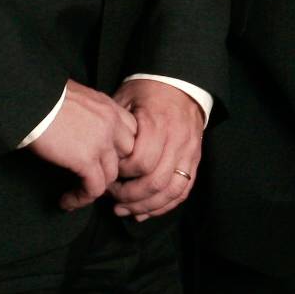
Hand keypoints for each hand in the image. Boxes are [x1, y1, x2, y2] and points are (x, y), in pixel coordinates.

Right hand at [28, 80, 137, 211]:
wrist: (29, 99)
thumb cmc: (43, 97)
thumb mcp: (76, 98)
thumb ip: (87, 113)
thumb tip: (78, 128)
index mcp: (108, 106)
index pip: (131, 132)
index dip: (119, 149)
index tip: (101, 159)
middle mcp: (111, 123)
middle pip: (127, 155)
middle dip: (112, 168)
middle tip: (92, 177)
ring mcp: (101, 142)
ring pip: (112, 175)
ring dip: (95, 188)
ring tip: (77, 194)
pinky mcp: (86, 159)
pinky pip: (94, 188)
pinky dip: (81, 199)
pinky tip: (66, 201)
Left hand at [109, 78, 205, 220]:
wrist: (181, 84)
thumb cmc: (147, 92)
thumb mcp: (125, 99)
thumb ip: (114, 128)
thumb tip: (100, 157)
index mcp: (158, 123)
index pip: (141, 162)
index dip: (121, 173)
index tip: (108, 173)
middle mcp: (177, 139)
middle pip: (156, 181)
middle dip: (130, 196)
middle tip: (112, 197)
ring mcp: (189, 150)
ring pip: (172, 190)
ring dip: (147, 206)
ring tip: (125, 210)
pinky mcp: (195, 158)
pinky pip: (184, 189)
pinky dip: (165, 205)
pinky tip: (146, 210)